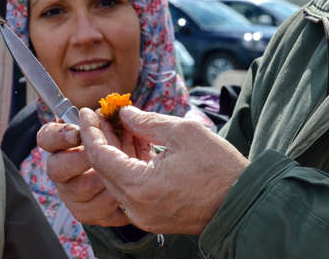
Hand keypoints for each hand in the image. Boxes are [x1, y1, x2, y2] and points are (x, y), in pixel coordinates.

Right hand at [37, 117, 129, 226]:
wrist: (140, 177)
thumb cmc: (125, 145)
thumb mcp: (120, 129)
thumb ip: (115, 121)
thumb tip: (124, 113)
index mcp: (64, 145)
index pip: (46, 137)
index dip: (58, 135)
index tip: (76, 132)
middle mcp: (62, 170)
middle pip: (56, 168)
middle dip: (79, 160)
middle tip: (98, 155)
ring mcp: (73, 194)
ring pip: (80, 190)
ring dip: (104, 180)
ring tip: (124, 172)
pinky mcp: (88, 213)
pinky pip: (97, 212)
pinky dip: (115, 202)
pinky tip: (128, 192)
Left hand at [80, 106, 249, 234]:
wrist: (242, 202)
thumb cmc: (219, 168)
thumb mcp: (184, 133)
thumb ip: (148, 122)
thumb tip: (125, 114)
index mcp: (140, 186)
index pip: (100, 156)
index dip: (90, 131)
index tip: (86, 112)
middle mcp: (136, 206)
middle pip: (105, 169)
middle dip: (101, 140)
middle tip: (102, 116)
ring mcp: (143, 215)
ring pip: (117, 179)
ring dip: (116, 152)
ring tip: (119, 126)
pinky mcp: (153, 217)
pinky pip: (131, 189)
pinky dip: (129, 167)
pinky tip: (135, 145)